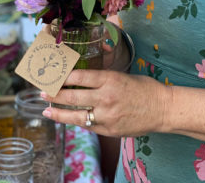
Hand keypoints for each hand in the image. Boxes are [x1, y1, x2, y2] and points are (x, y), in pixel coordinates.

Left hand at [40, 69, 167, 137]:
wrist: (162, 109)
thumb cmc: (144, 88)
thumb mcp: (122, 75)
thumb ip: (103, 78)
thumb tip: (82, 77)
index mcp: (110, 79)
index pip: (80, 77)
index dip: (63, 77)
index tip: (52, 75)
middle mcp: (106, 97)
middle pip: (73, 96)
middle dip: (55, 94)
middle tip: (42, 91)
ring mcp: (107, 116)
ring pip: (76, 115)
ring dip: (58, 112)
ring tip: (46, 109)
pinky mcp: (109, 130)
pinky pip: (87, 125)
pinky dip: (74, 121)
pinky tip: (65, 119)